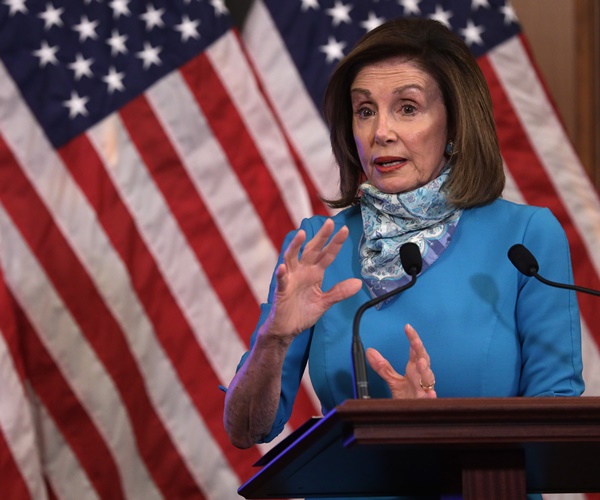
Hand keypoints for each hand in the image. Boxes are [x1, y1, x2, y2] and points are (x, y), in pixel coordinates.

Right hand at [262, 219, 361, 341]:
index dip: (335, 243)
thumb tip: (358, 283)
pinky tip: (283, 267)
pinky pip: (281, 280)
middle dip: (320, 237)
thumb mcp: (325, 302)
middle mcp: (302, 271)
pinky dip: (281, 273)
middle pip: (311, 250)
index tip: (344, 230)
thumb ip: (339, 292)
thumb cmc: (303, 312)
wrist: (287, 329)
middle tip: (329, 223)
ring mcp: (291, 279)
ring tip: (302, 234)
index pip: (327, 255)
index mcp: (314, 273)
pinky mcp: (281, 290)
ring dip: (295, 246)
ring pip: (292, 258)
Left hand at [366, 324, 436, 398]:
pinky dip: (430, 396)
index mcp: (415, 370)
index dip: (412, 338)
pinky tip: (431, 394)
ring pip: (428, 378)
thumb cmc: (409, 396)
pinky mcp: (426, 403)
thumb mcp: (393, 380)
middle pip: (423, 360)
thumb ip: (383, 367)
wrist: (415, 416)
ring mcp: (425, 390)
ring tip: (420, 363)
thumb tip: (370, 351)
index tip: (408, 327)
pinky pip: (430, 399)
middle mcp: (421, 377)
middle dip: (420, 350)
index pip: (415, 351)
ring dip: (425, 370)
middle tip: (415, 341)